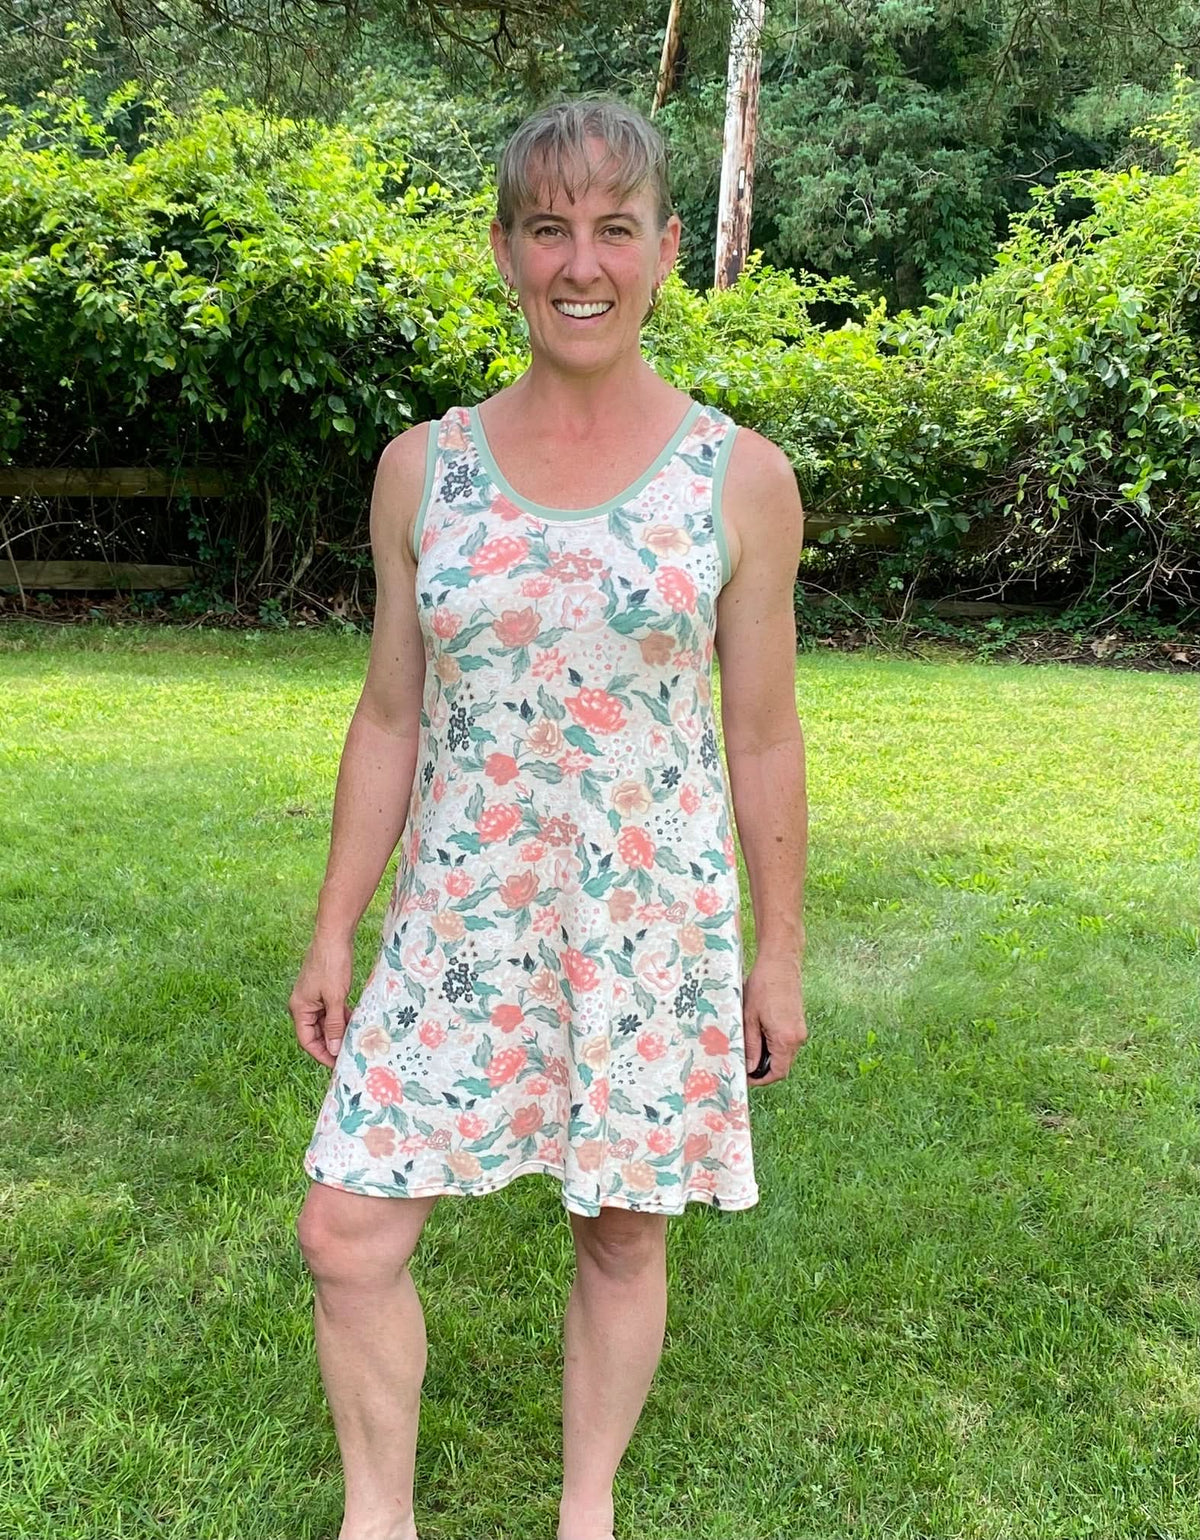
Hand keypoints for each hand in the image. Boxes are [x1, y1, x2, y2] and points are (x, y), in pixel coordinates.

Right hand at [289, 935, 354, 1067]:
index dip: (321, 1054)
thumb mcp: (335, 998)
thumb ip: (334, 1024)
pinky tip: (354, 1022)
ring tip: (354, 1041)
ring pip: (324, 1023)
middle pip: (315, 1034)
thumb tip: (333, 1049)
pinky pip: (330, 1011)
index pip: (307, 1041)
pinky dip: (341, 1018)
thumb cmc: (332, 965)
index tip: (337, 1064)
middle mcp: (303, 1005)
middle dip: (331, 1045)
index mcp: (299, 1008)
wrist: (334, 936)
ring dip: (337, 1032)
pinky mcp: (323, 991)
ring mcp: (313, 998)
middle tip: (348, 1055)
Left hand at [742, 949, 806, 1087]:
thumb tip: (750, 1067)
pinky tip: (759, 1032)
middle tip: (744, 1062)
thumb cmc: (762, 986)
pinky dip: (774, 1043)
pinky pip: (787, 1041)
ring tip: (748, 1045)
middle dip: (763, 1068)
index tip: (747, 1078)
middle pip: (782, 1065)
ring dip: (768, 1054)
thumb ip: (751, 1045)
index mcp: (786, 1039)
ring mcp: (800, 1029)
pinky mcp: (798, 1021)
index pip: (778, 1072)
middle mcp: (797, 1037)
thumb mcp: (750, 1018)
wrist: (780, 962)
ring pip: (784, 1053)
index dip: (762, 1079)